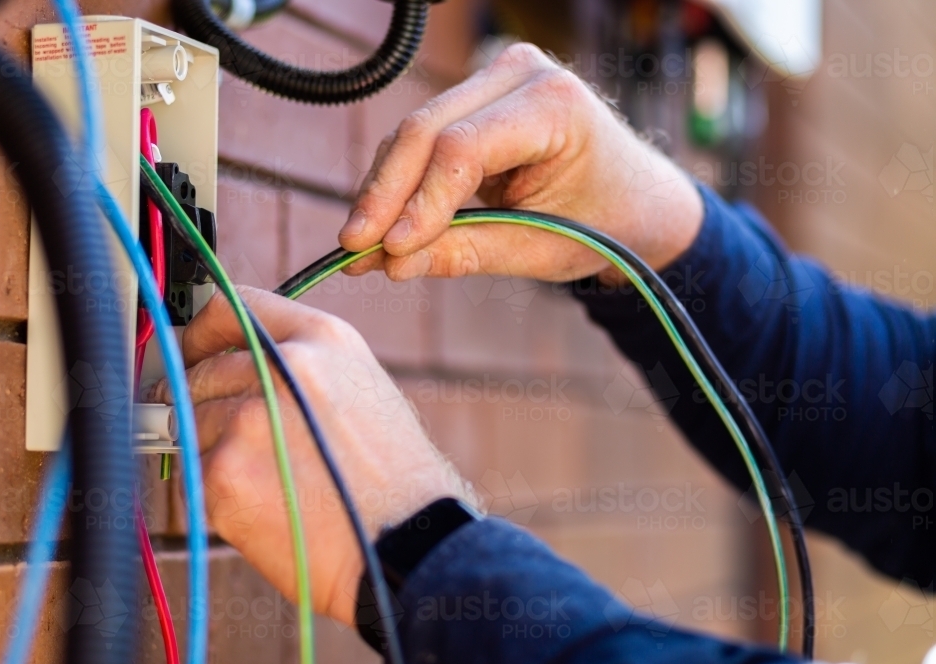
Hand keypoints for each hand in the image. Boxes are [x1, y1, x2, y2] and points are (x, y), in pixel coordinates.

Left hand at [149, 286, 473, 624]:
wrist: (405, 544)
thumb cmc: (394, 476)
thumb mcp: (361, 387)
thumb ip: (301, 365)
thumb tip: (233, 367)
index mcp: (319, 339)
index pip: (232, 308)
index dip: (201, 332)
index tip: (188, 349)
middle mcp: (280, 368)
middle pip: (202, 372)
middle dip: (198, 401)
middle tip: (215, 431)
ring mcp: (247, 420)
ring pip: (191, 425)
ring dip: (212, 452)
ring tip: (266, 482)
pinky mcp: (223, 474)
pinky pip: (192, 475)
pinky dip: (215, 494)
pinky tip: (263, 509)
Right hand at [339, 42, 702, 283]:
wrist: (637, 199)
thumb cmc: (605, 221)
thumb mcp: (542, 247)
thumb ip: (466, 251)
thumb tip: (390, 264)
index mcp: (554, 103)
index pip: (464, 147)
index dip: (419, 201)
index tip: (387, 249)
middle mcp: (520, 73)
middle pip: (426, 130)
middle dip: (385, 195)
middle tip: (352, 248)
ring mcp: (495, 79)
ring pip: (414, 134)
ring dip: (384, 193)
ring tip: (360, 248)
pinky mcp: (476, 99)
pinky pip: (423, 141)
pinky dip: (399, 185)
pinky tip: (380, 225)